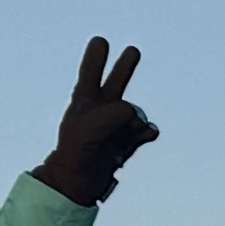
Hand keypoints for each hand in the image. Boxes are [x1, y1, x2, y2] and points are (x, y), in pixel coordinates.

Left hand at [38, 38, 154, 206]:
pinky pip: (146, 130)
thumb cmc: (77, 152)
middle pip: (116, 82)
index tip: (100, 42)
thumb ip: (115, 113)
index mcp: (84, 100)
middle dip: (125, 66)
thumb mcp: (91, 127)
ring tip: (124, 136)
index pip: (89, 72)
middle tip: (132, 51)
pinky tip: (142, 138)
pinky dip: (147, 132)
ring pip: (136, 112)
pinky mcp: (128, 141)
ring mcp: (116, 125)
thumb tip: (135, 116)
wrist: (78, 183)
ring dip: (136, 122)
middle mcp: (101, 109)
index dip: (96, 57)